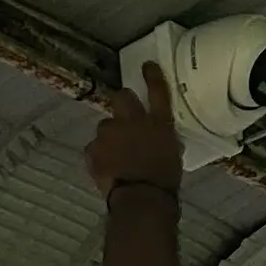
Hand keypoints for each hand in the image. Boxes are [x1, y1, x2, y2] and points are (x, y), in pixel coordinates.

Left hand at [88, 62, 184, 199]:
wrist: (141, 199)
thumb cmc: (165, 182)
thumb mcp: (172, 156)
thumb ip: (161, 142)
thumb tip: (156, 140)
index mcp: (159, 124)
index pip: (157, 91)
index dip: (151, 76)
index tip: (146, 66)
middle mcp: (133, 121)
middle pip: (121, 97)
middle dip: (121, 102)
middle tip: (123, 117)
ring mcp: (110, 133)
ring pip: (105, 126)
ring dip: (109, 136)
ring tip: (114, 156)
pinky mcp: (93, 149)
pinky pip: (94, 148)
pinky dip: (98, 156)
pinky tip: (105, 169)